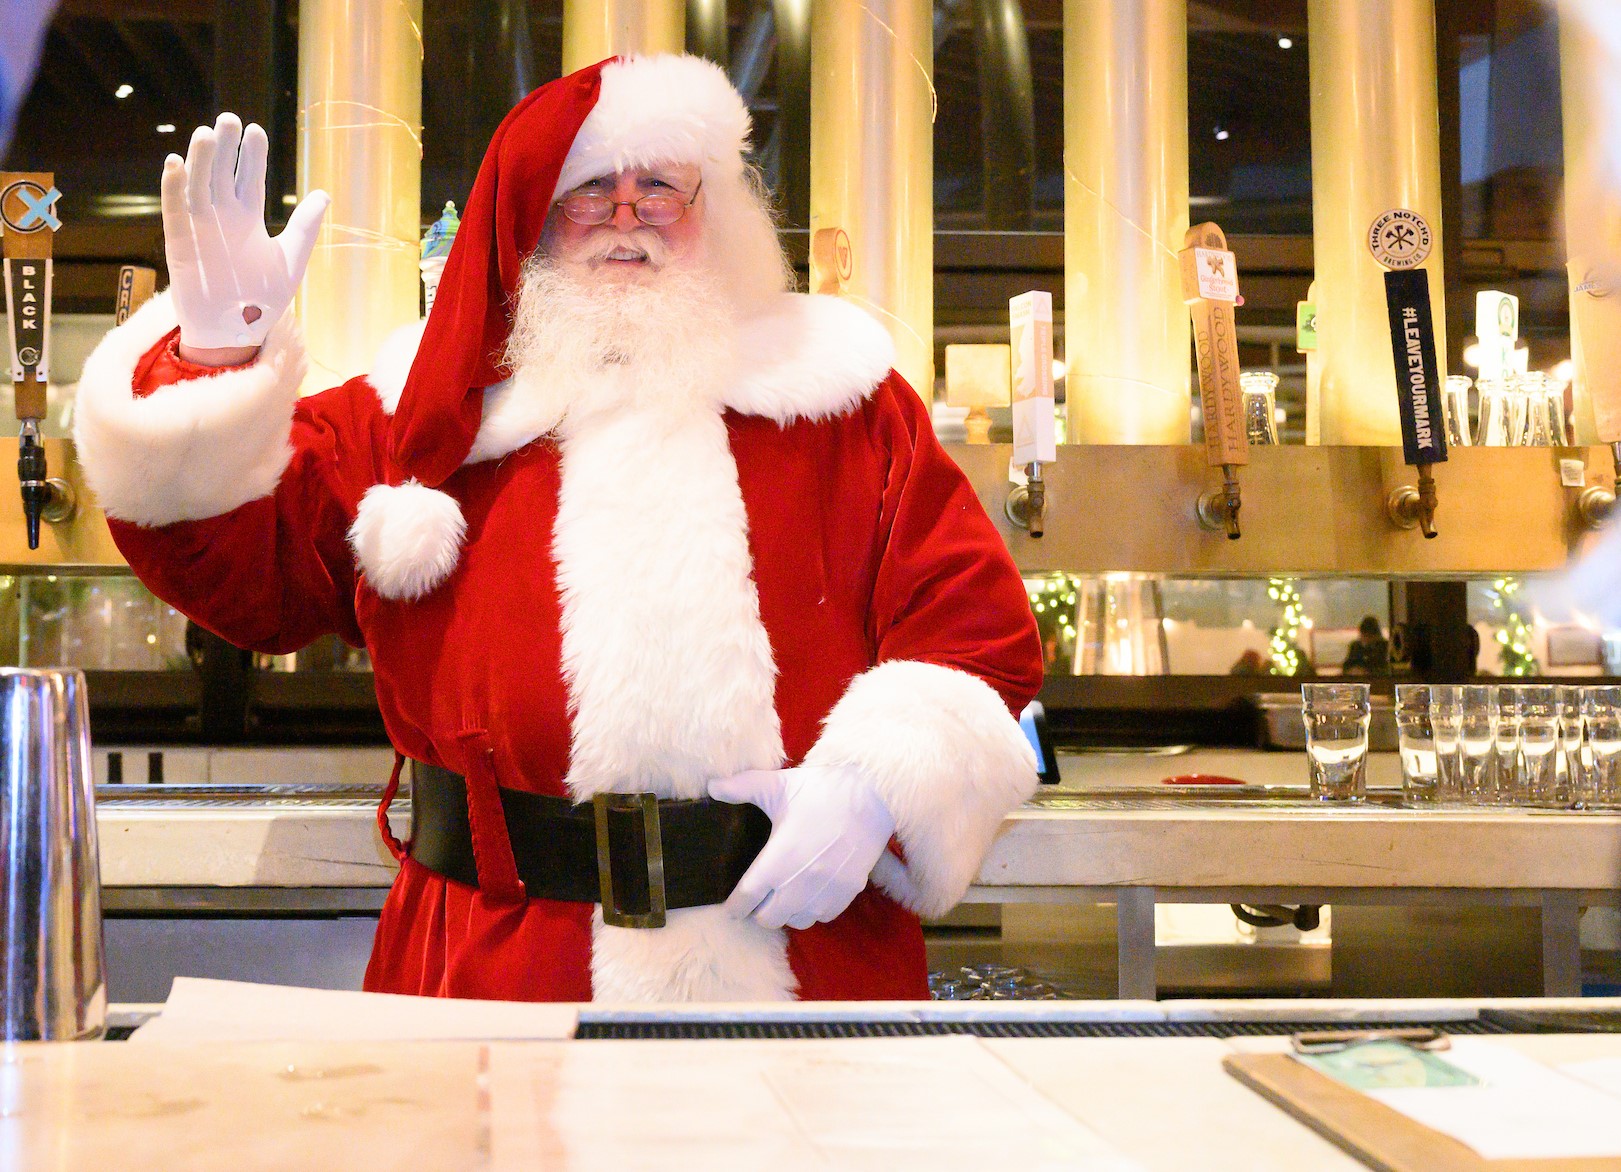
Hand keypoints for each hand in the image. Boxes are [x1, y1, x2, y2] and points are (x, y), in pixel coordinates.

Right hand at [161, 112, 329, 353]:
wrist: (237, 330)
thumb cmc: (264, 298)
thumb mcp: (291, 259)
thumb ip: (305, 226)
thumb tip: (324, 195)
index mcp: (248, 217)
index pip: (249, 177)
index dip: (251, 155)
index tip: (255, 131)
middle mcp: (223, 216)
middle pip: (222, 173)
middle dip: (225, 148)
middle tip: (230, 120)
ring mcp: (200, 227)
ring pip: (198, 184)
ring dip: (200, 159)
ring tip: (206, 133)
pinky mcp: (180, 241)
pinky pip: (175, 209)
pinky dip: (174, 187)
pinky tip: (176, 163)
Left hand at [708, 765, 895, 930]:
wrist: (870, 796)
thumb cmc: (821, 791)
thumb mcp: (777, 785)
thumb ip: (741, 787)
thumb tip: (712, 787)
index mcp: (777, 861)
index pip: (746, 900)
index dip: (735, 907)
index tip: (731, 907)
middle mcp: (799, 884)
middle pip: (768, 919)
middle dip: (759, 911)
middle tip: (760, 898)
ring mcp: (825, 892)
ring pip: (796, 921)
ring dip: (787, 913)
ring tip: (785, 896)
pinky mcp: (847, 893)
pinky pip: (823, 917)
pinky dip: (813, 911)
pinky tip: (810, 893)